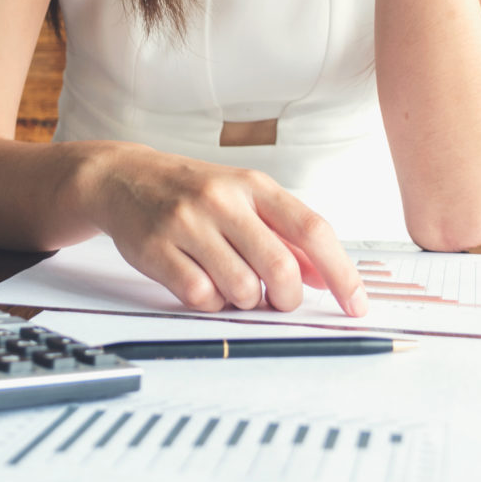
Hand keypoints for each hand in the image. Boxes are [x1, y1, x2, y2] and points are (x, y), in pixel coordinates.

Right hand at [83, 146, 368, 316]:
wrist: (124, 177)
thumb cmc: (192, 190)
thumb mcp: (244, 198)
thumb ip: (284, 234)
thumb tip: (323, 276)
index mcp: (254, 185)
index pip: (312, 230)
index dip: (341, 272)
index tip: (356, 304)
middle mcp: (222, 200)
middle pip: (280, 268)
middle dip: (286, 298)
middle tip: (278, 300)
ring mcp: (187, 224)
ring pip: (241, 289)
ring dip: (245, 300)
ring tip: (231, 282)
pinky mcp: (156, 249)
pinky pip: (201, 297)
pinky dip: (210, 302)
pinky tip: (203, 283)